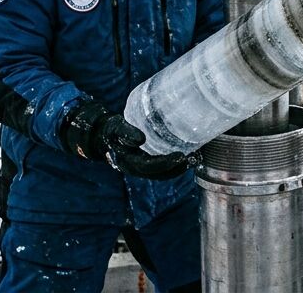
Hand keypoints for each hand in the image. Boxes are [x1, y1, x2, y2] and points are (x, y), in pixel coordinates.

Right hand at [62, 100, 188, 179]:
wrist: (106, 135)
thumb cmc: (112, 130)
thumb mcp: (116, 128)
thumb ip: (126, 132)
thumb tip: (140, 139)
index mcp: (129, 162)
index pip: (150, 167)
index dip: (166, 164)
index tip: (182, 157)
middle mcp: (137, 168)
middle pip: (160, 174)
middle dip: (178, 169)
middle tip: (195, 158)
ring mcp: (143, 167)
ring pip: (163, 172)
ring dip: (179, 168)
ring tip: (196, 158)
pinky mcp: (148, 162)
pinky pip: (164, 166)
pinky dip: (176, 162)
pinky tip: (189, 152)